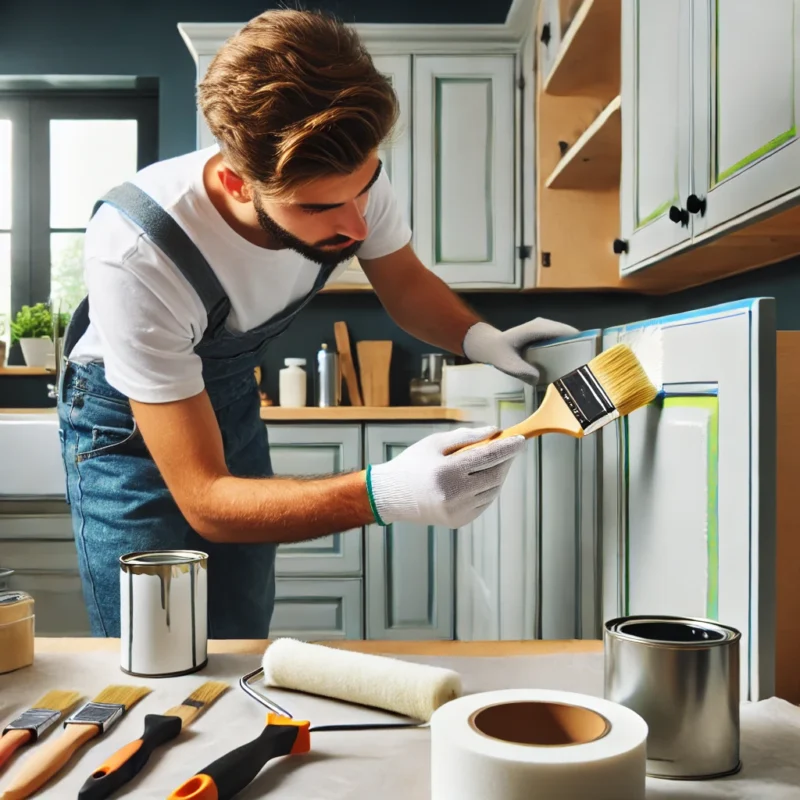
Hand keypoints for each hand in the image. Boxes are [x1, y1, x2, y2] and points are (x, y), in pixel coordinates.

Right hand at [366, 426, 524, 528]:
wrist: (391, 496)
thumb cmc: (412, 464)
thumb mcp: (435, 443)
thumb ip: (466, 437)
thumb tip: (494, 432)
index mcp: (446, 472)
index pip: (487, 457)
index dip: (507, 447)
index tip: (521, 439)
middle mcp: (453, 495)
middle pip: (495, 475)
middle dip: (506, 460)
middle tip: (511, 447)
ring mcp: (457, 512)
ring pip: (493, 491)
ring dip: (499, 474)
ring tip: (496, 461)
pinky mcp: (458, 522)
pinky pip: (484, 503)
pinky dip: (489, 489)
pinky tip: (484, 478)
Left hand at [462, 319, 578, 383]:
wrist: (490, 345)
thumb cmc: (498, 353)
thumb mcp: (507, 364)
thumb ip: (521, 371)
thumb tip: (539, 378)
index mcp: (536, 328)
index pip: (564, 331)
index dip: (579, 340)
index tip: (590, 354)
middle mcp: (544, 325)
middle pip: (570, 333)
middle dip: (581, 347)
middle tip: (588, 367)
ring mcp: (546, 328)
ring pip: (568, 337)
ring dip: (576, 350)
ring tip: (583, 368)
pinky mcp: (547, 335)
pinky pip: (562, 341)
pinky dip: (568, 351)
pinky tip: (570, 367)